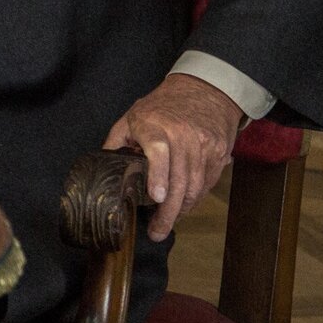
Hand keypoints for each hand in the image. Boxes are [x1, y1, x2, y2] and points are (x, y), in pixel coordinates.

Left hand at [102, 72, 243, 240]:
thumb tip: (103, 167)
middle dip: (168, 211)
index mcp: (155, 125)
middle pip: (179, 178)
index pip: (159, 151)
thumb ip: (117, 141)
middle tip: (157, 232)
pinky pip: (207, 183)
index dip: (158, 175)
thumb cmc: (161, 106)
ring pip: (195, 186)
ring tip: (167, 225)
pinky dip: (195, 199)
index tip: (156, 197)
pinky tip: (183, 209)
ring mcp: (205, 146)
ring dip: (181, 210)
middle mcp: (183, 136)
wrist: (205, 90)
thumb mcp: (132, 116)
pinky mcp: (220, 153)